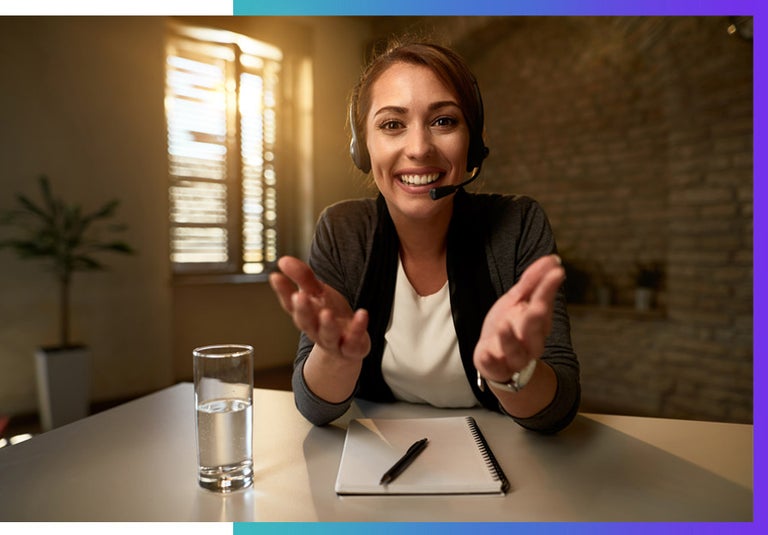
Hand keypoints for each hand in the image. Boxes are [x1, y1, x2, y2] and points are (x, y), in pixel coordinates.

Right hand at [269, 256, 370, 360]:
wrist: (348, 344)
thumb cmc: (330, 314)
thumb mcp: (317, 293)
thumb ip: (303, 277)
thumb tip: (283, 260)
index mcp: (305, 315)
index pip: (290, 304)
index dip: (282, 291)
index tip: (275, 276)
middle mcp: (316, 329)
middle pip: (306, 322)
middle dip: (303, 310)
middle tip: (299, 296)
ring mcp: (333, 340)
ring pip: (328, 335)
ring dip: (327, 325)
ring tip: (326, 313)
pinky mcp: (352, 347)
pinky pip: (354, 340)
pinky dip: (358, 328)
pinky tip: (362, 314)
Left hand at [473, 254, 564, 383]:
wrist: (496, 359)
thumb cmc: (511, 325)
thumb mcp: (517, 300)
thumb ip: (532, 280)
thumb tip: (553, 258)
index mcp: (537, 322)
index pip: (544, 303)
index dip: (548, 289)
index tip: (556, 272)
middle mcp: (529, 341)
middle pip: (534, 331)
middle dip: (536, 319)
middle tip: (537, 307)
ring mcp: (513, 356)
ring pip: (515, 351)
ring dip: (510, 339)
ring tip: (504, 326)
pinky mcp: (496, 367)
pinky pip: (494, 366)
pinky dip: (490, 360)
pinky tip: (486, 354)